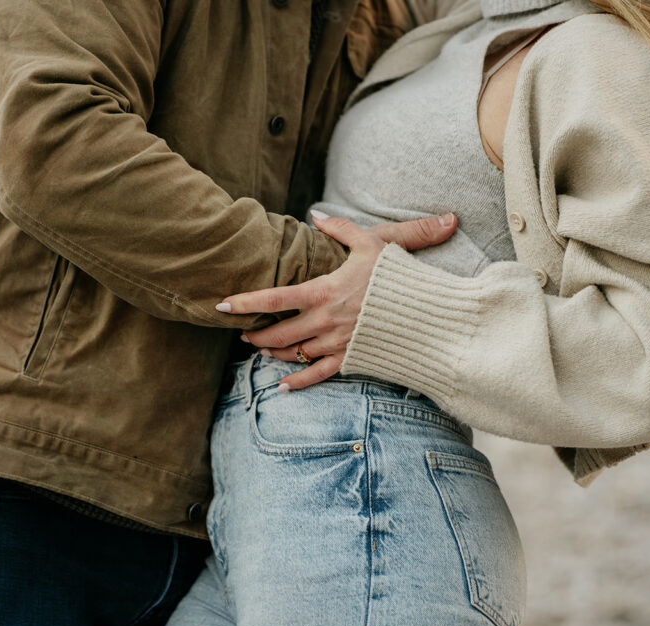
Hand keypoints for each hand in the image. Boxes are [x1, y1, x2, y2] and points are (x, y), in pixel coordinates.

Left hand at [215, 210, 456, 389]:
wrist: (428, 315)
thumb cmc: (399, 276)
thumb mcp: (371, 244)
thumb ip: (340, 228)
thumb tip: (315, 215)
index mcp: (324, 292)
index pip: (274, 298)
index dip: (245, 302)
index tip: (222, 305)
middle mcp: (325, 321)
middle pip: (278, 332)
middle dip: (255, 333)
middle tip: (243, 332)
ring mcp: (337, 343)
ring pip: (293, 353)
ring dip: (273, 352)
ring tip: (262, 348)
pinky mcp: (350, 359)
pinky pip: (317, 375)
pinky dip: (297, 382)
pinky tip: (283, 386)